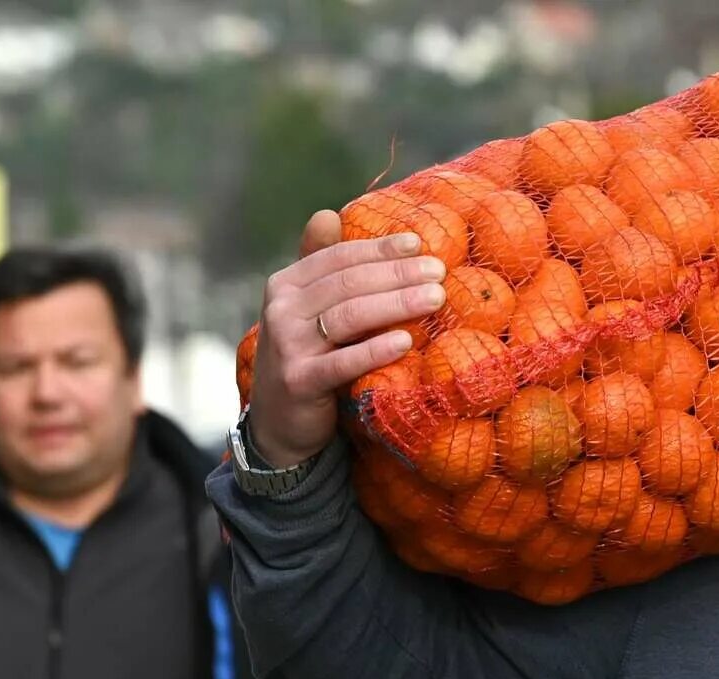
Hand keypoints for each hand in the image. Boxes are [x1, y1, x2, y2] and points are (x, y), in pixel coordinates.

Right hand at [246, 210, 446, 467]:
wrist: (279, 423)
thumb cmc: (307, 358)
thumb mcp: (307, 310)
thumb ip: (320, 268)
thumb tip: (328, 213)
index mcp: (286, 284)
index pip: (338, 257)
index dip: (379, 249)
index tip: (419, 244)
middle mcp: (281, 309)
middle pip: (348, 284)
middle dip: (397, 274)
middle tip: (438, 271)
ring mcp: (288, 346)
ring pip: (349, 316)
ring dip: (396, 304)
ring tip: (435, 298)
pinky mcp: (299, 381)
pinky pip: (343, 362)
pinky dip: (376, 350)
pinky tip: (406, 342)